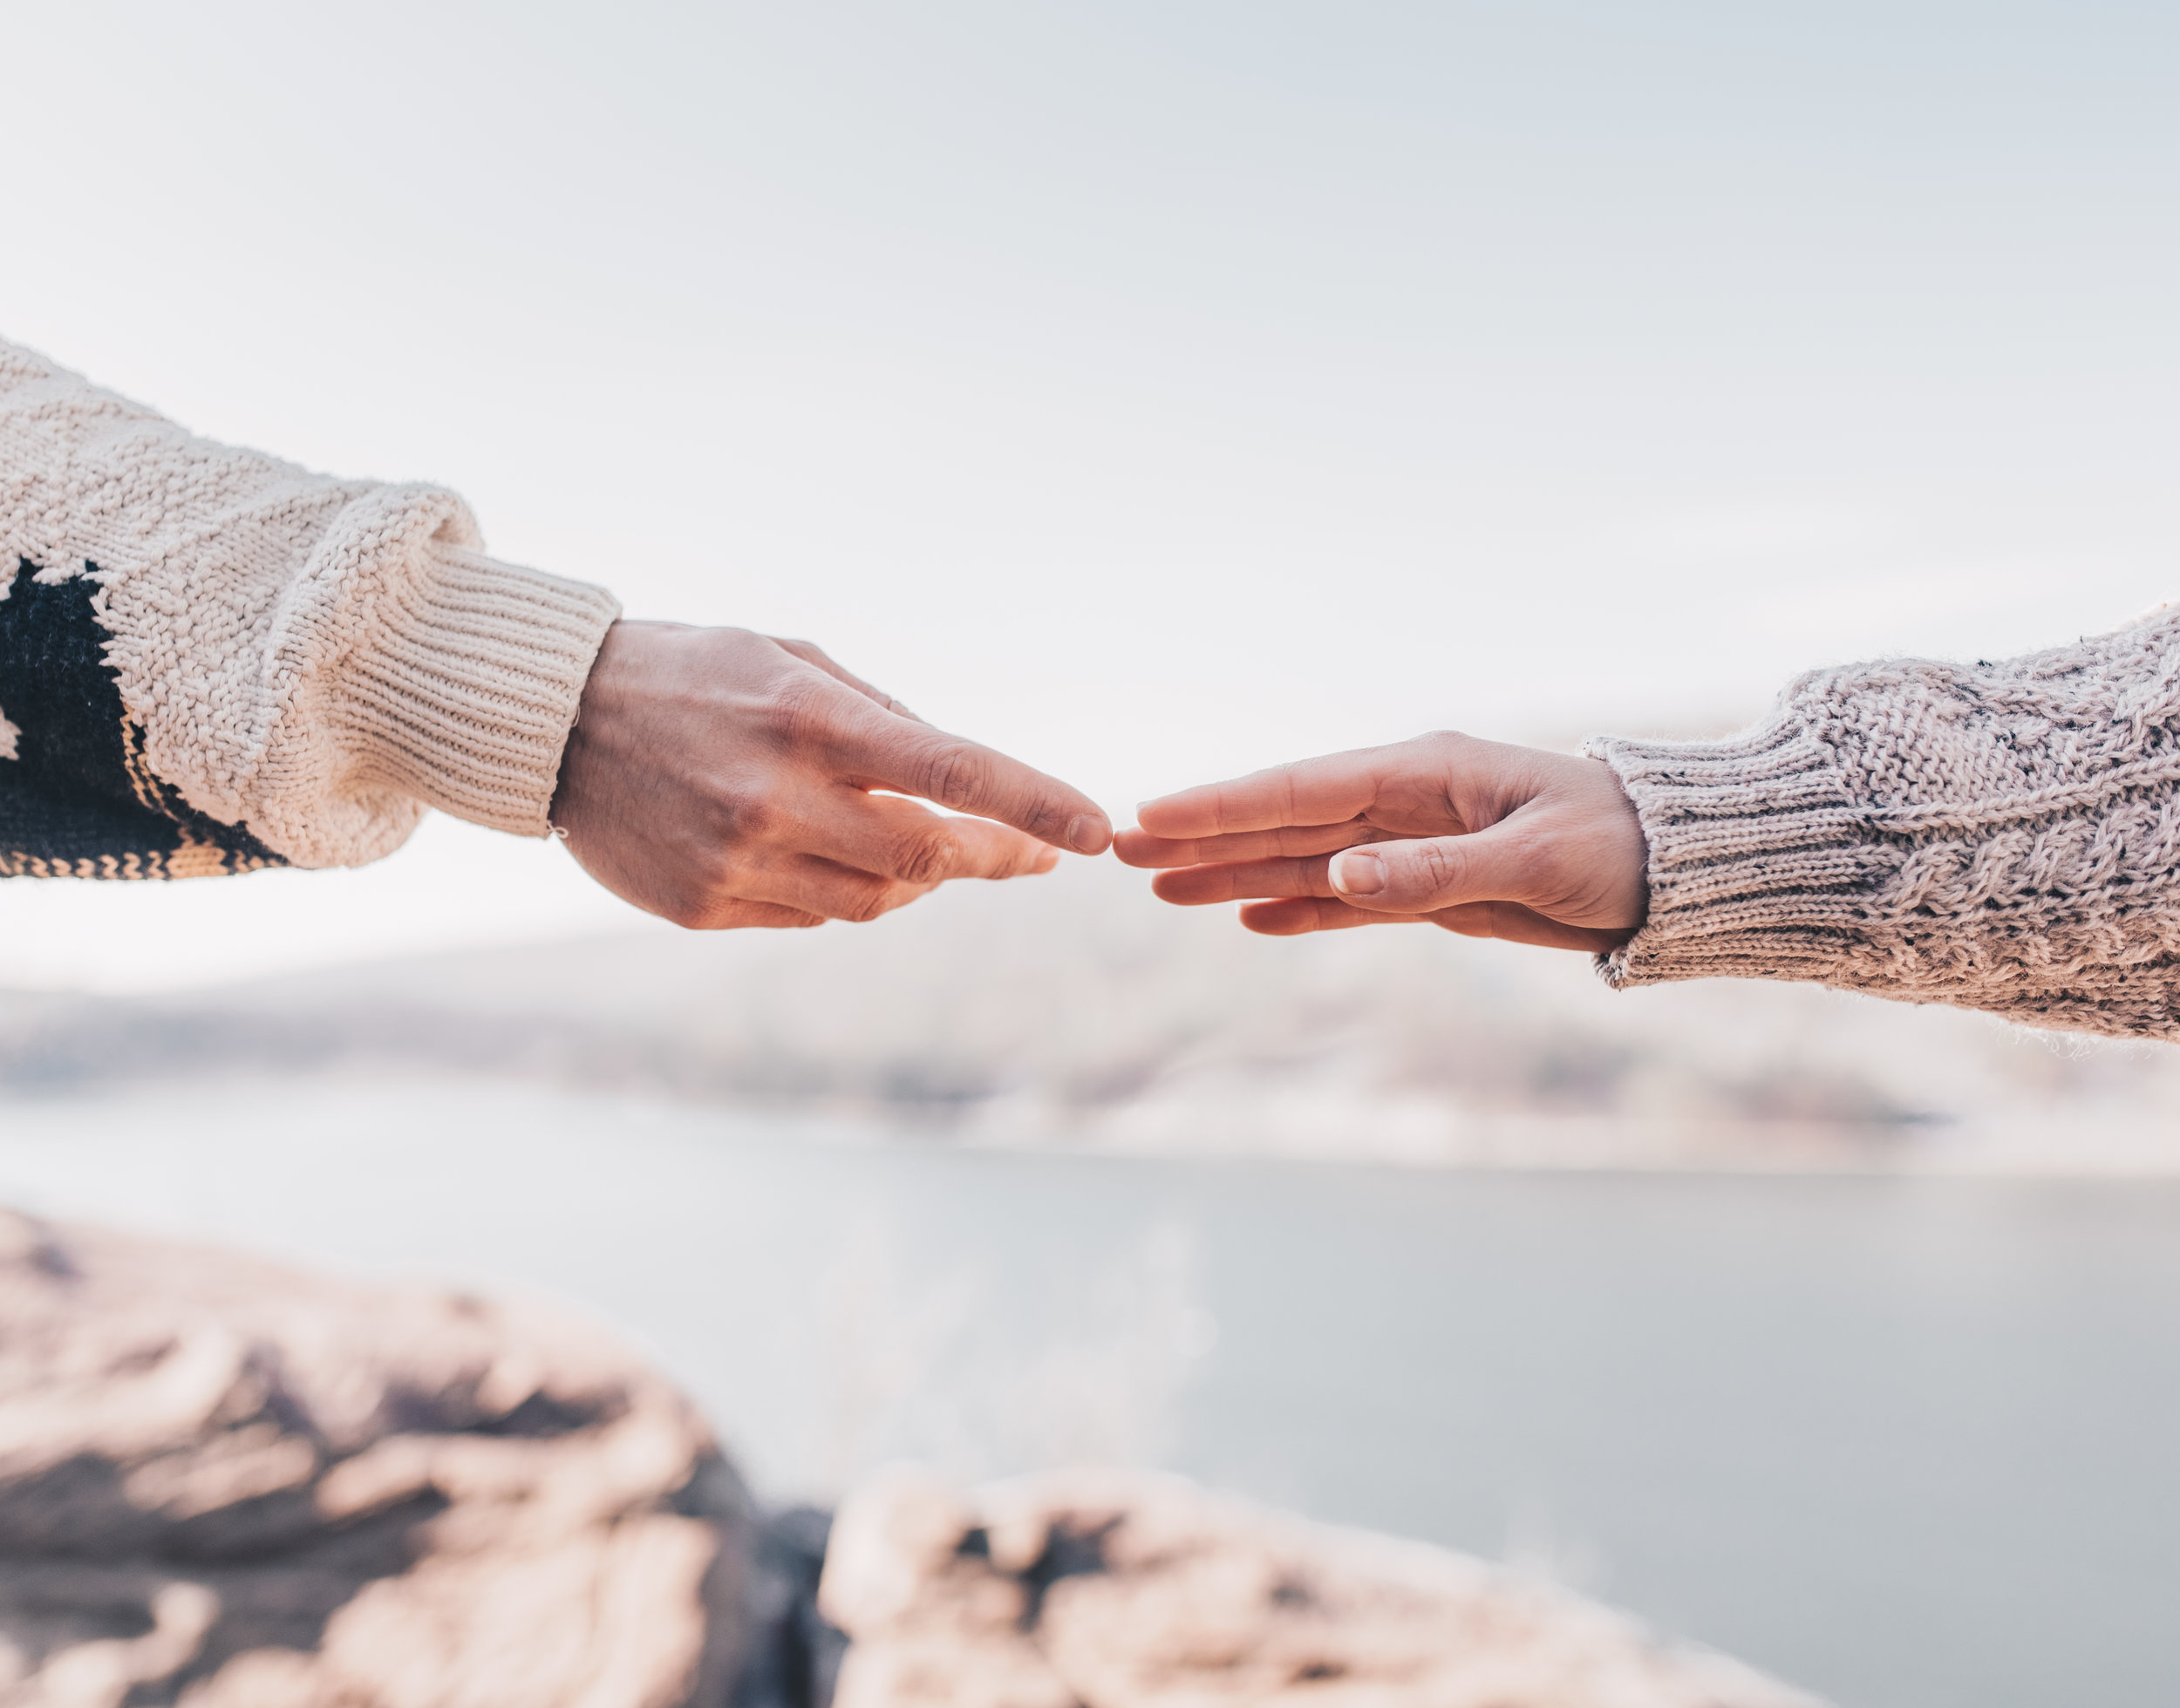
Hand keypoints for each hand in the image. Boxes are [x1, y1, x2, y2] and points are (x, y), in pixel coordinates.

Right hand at [551, 622, 1111, 928]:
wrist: (555, 720)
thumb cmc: (694, 672)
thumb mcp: (791, 658)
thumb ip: (882, 719)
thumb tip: (965, 786)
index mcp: (808, 719)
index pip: (952, 772)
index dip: (1033, 805)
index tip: (1093, 830)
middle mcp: (775, 798)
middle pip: (926, 859)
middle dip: (989, 856)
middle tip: (1028, 851)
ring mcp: (736, 862)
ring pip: (874, 903)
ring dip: (914, 879)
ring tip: (916, 842)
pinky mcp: (704, 908)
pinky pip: (809, 917)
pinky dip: (838, 891)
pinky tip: (822, 853)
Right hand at [1113, 731, 1646, 949]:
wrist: (1680, 869)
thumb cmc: (1621, 847)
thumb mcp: (1533, 860)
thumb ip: (1433, 870)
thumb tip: (1337, 874)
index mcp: (1426, 771)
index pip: (1304, 788)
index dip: (1225, 804)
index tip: (1153, 816)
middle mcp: (1407, 802)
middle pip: (1286, 822)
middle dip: (1206, 838)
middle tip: (1121, 853)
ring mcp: (1414, 844)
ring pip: (1305, 863)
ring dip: (1235, 876)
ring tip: (1162, 889)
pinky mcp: (1433, 888)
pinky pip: (1348, 899)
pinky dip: (1297, 910)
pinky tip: (1246, 918)